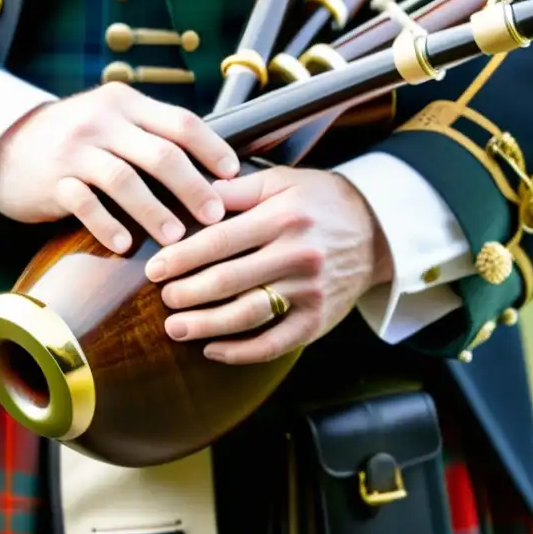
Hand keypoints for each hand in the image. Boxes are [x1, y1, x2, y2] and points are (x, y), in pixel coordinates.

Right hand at [0, 82, 239, 252]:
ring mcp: (74, 149)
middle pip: (160, 153)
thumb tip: (211, 166)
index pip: (180, 122)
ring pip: (125, 180)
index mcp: (125, 103)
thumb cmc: (73, 139)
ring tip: (176, 238)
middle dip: (193, 187)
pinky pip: (85, 204)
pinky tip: (124, 246)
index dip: (211, 149)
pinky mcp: (52, 180)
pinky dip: (107, 225)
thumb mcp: (111, 121)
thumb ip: (151, 135)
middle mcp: (101, 120)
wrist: (3, 145)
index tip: (233, 175)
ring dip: (155, 211)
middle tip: (215, 215)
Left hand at [144, 167, 393, 364]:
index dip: (182, 257)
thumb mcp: (282, 181)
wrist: (377, 229)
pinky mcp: (318, 320)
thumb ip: (236, 189)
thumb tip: (191, 196)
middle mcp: (297, 256)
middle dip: (187, 293)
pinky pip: (275, 343)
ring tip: (175, 328)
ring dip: (206, 325)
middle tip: (162, 299)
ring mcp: (309, 291)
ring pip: (248, 315)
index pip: (220, 241)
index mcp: (283, 218)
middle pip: (229, 281)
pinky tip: (213, 350)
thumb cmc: (320, 202)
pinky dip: (242, 352)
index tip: (154, 268)